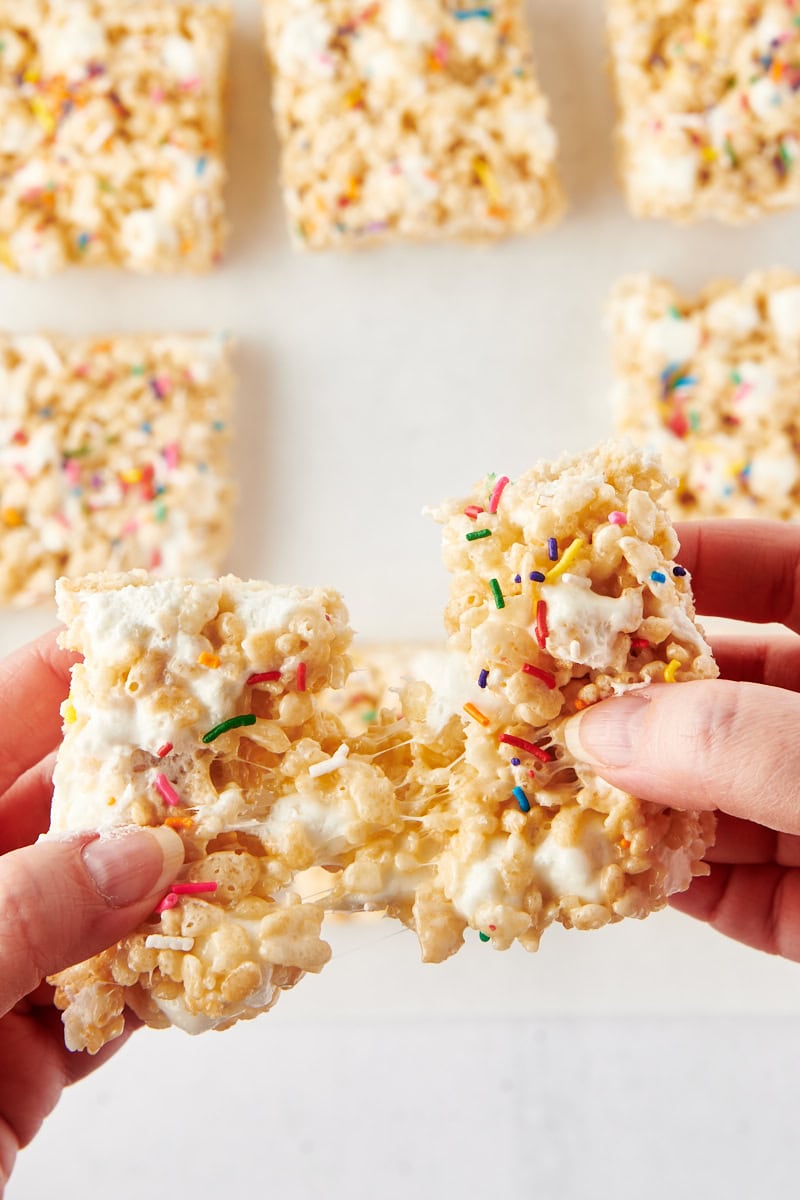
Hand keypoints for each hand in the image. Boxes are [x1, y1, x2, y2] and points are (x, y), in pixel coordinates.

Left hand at [0, 631, 183, 1192]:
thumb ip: (25, 909)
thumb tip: (141, 857)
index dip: (67, 675)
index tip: (153, 636)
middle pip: (59, 809)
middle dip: (147, 777)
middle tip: (236, 740)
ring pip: (97, 905)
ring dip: (174, 881)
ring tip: (255, 835)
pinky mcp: (16, 1063)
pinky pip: (109, 1000)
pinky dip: (168, 981)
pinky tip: (224, 950)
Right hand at [565, 519, 799, 961]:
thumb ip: (737, 741)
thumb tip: (599, 731)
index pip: (772, 568)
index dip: (679, 559)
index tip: (584, 569)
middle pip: (716, 684)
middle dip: (624, 691)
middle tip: (531, 694)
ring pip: (705, 790)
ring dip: (623, 794)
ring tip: (534, 787)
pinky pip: (722, 884)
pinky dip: (658, 880)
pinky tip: (596, 872)